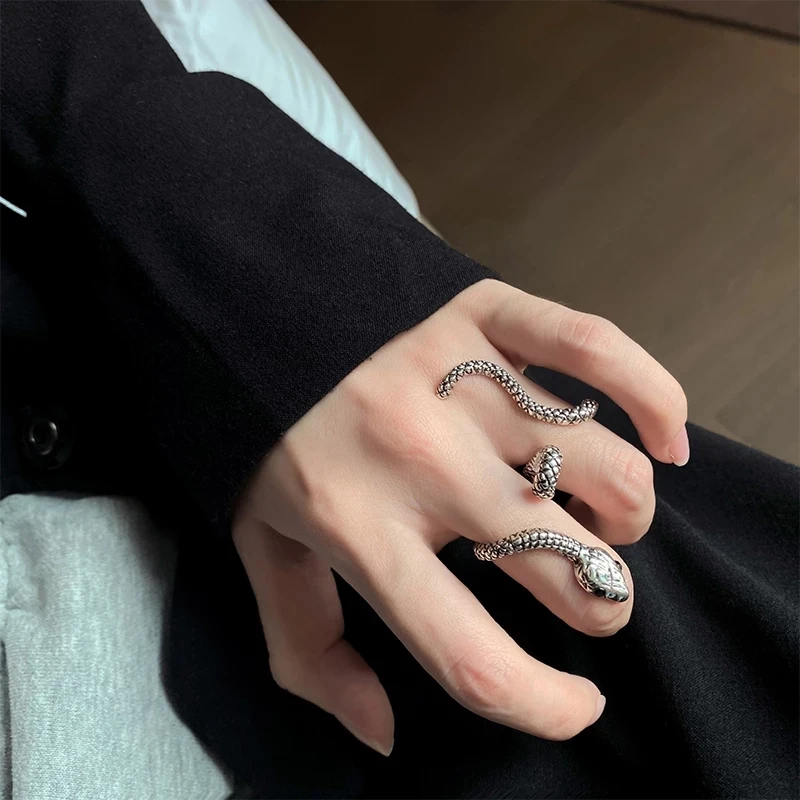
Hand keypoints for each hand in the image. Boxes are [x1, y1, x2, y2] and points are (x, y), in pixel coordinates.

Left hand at [232, 278, 687, 754]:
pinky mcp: (486, 316)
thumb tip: (382, 729)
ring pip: (609, 473)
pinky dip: (656, 400)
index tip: (575, 703)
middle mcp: (424, 461)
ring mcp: (464, 382)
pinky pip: (600, 353)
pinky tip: (665, 440)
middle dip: (601, 604)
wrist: (249, 308)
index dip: (545, 706)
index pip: (475, 659)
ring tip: (596, 511)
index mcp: (360, 530)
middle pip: (571, 571)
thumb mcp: (261, 549)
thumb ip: (308, 649)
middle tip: (581, 585)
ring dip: (624, 516)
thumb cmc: (265, 437)